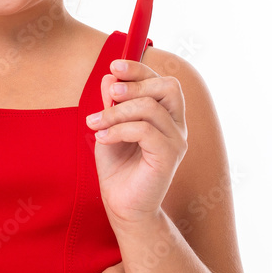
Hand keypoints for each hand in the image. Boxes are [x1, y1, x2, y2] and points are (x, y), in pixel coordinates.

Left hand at [85, 58, 187, 224]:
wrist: (122, 206)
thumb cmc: (118, 168)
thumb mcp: (109, 129)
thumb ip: (111, 104)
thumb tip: (108, 77)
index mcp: (165, 116)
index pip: (161, 81)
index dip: (139, 69)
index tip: (113, 67)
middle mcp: (176, 125)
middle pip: (167, 87)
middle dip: (134, 84)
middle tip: (108, 95)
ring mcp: (176, 141)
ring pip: (149, 108)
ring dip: (116, 112)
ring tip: (94, 123)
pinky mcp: (169, 156)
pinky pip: (144, 130)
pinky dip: (118, 130)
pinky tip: (102, 138)